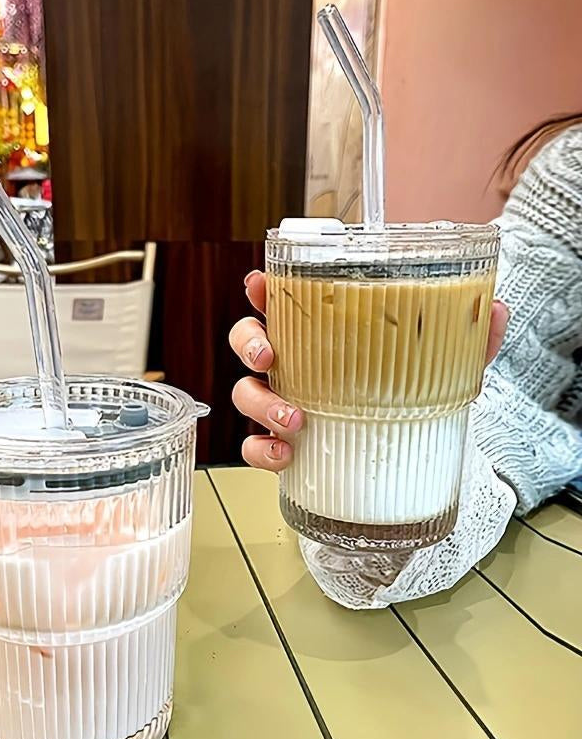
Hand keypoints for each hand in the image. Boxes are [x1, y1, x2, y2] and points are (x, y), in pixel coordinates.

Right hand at [230, 270, 509, 471]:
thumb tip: (494, 310)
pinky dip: (261, 450)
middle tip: (271, 355)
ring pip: (244, 393)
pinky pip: (253, 445)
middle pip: (248, 339)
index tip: (260, 284)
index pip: (283, 302)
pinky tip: (285, 455)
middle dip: (250, 342)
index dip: (263, 290)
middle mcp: (295, 365)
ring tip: (295, 420)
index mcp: (322, 336)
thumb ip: (467, 340)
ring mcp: (283, 403)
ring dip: (260, 402)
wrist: (412, 454)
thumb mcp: (445, 366)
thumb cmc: (412, 397)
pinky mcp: (282, 443)